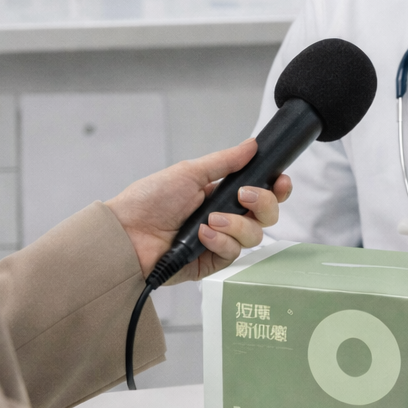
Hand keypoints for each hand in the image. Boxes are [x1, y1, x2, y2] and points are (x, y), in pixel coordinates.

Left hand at [104, 139, 291, 282]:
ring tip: (210, 220)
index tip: (281, 181)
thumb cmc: (149, 200)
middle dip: (263, 204)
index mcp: (221, 194)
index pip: (261, 193)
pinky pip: (233, 253)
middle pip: (266, 216)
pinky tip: (202, 236)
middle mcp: (225, 218)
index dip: (276, 189)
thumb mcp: (190, 173)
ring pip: (254, 235)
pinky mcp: (211, 262)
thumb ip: (225, 161)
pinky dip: (220, 242)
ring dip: (236, 225)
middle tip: (243, 197)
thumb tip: (252, 144)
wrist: (126, 234)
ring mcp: (219, 242)